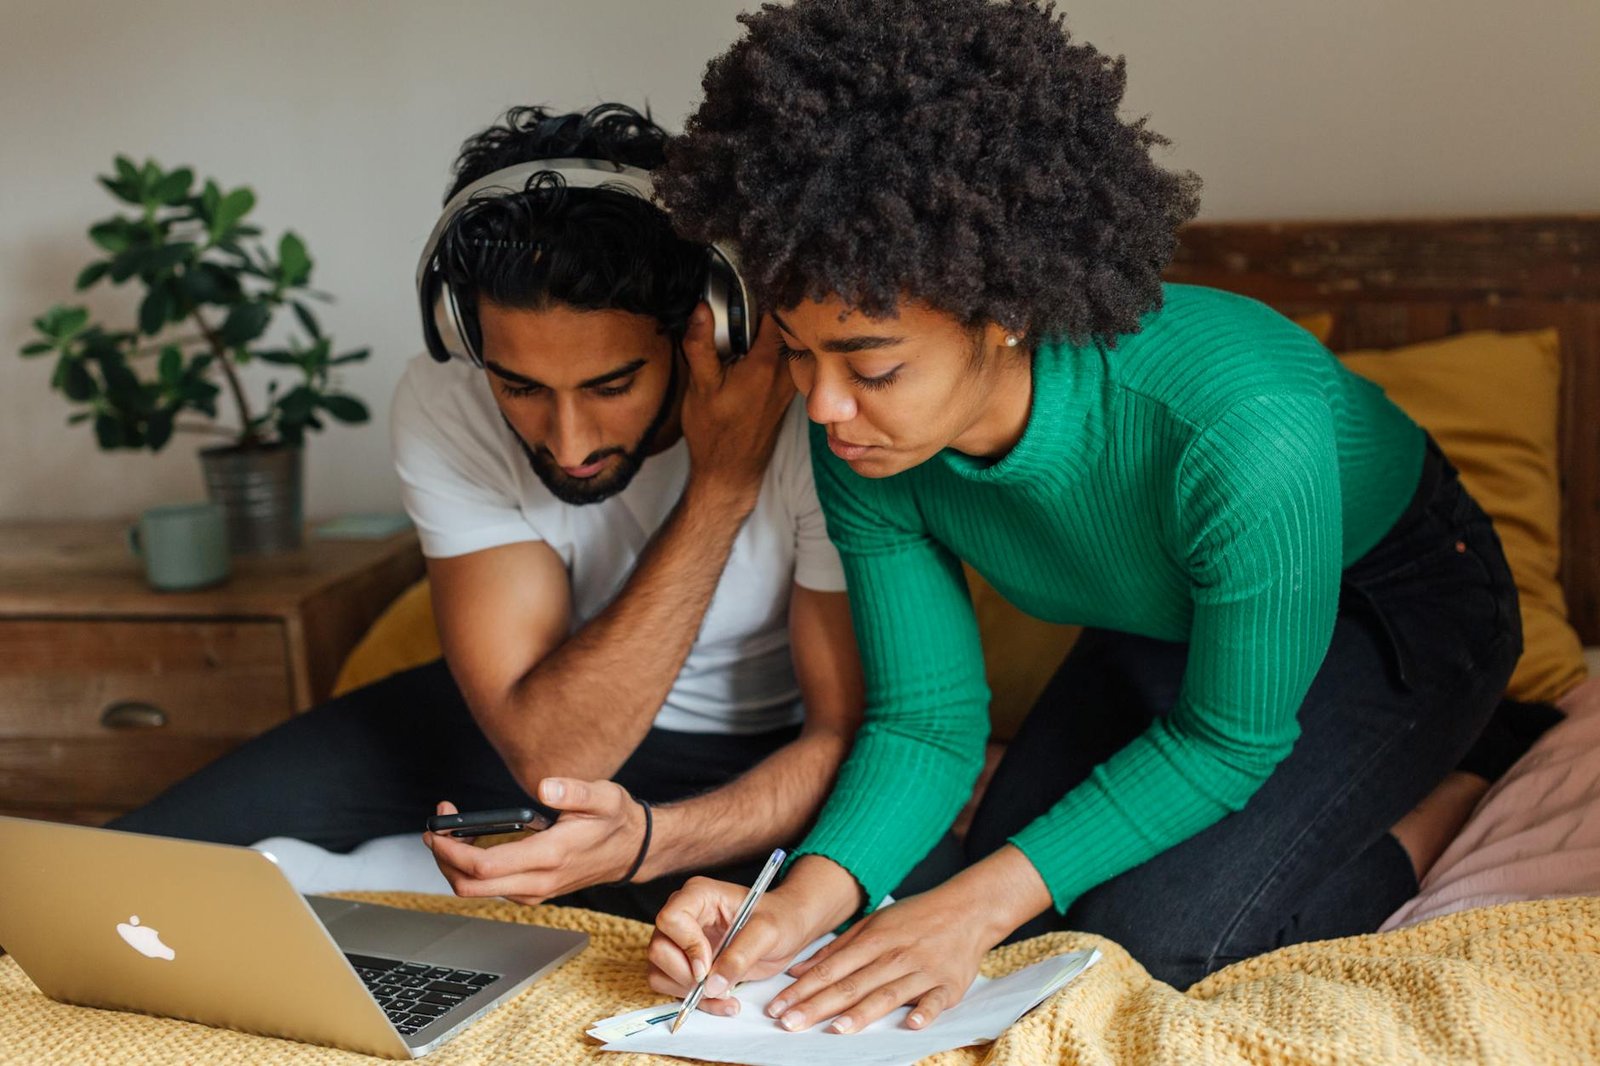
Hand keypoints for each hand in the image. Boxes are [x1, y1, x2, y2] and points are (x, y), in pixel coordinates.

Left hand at [423, 779, 644, 904]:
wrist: (634, 850)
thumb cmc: (616, 821)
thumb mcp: (603, 796)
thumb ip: (575, 791)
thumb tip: (546, 787)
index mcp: (550, 856)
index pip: (485, 866)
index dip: (452, 849)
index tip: (439, 827)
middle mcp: (539, 881)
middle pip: (470, 885)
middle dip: (444, 858)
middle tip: (436, 828)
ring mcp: (535, 891)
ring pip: (476, 891)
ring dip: (455, 864)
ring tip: (451, 829)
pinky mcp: (533, 891)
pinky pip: (490, 889)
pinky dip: (471, 869)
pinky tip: (471, 843)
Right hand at [647, 877, 819, 1016]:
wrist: (787, 930)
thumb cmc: (779, 919)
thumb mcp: (767, 932)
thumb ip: (739, 956)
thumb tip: (711, 985)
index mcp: (699, 895)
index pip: (670, 918)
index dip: (686, 946)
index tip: (708, 965)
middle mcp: (683, 915)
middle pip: (659, 949)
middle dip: (686, 975)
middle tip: (718, 984)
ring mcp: (679, 940)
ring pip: (659, 972)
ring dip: (689, 992)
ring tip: (725, 995)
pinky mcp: (683, 963)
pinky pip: (672, 988)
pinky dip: (695, 1002)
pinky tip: (722, 1001)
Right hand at [679, 306, 793, 504]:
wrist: (730, 471)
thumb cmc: (714, 433)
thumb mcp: (700, 386)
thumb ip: (701, 344)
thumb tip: (701, 309)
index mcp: (767, 364)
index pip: (774, 311)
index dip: (757, 294)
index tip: (740, 288)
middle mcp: (786, 372)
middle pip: (784, 325)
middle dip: (763, 310)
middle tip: (737, 306)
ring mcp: (790, 383)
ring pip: (786, 342)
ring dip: (768, 332)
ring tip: (741, 330)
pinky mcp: (787, 392)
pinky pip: (785, 360)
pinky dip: (771, 350)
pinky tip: (748, 355)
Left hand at [765, 886, 990, 1033]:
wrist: (968, 909)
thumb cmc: (916, 916)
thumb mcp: (874, 922)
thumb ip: (836, 947)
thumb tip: (798, 970)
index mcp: (874, 939)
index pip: (831, 968)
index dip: (802, 988)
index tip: (778, 1006)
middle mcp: (895, 955)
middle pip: (851, 984)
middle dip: (818, 1005)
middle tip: (790, 1023)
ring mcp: (922, 970)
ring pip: (886, 994)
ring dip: (861, 1013)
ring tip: (835, 1028)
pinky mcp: (948, 985)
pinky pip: (934, 1000)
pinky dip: (923, 1011)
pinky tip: (910, 1024)